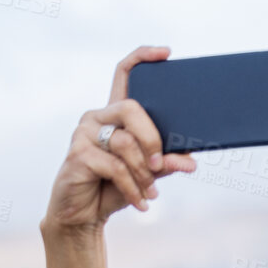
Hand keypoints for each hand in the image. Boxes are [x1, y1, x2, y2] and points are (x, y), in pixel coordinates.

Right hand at [42, 45, 197, 235]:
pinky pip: (115, 167)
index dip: (143, 58)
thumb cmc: (115, 188)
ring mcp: (84, 133)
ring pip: (125, 142)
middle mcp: (98, 117)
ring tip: (150, 192)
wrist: (83, 214)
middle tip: (161, 164)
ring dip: (145, 172)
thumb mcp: (147, 174)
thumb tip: (190, 160)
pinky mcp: (77, 154)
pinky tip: (142, 202)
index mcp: (115, 114)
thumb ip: (166, 162)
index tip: (166, 53)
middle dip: (153, 138)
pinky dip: (134, 187)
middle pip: (132, 108)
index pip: (124, 73)